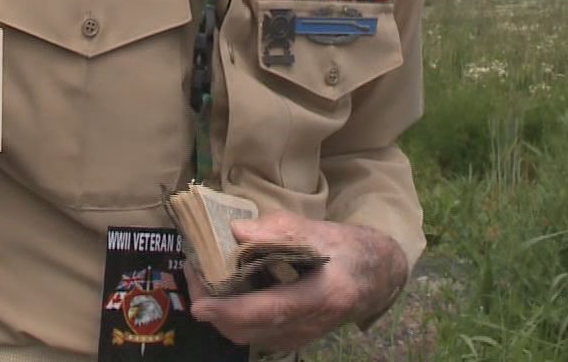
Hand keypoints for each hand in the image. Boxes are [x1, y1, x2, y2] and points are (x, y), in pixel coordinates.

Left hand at [187, 214, 407, 351]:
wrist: (375, 276)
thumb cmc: (346, 248)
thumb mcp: (318, 230)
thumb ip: (278, 231)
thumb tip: (236, 232)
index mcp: (320, 296)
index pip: (268, 310)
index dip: (230, 310)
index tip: (198, 304)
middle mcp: (309, 325)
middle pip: (248, 330)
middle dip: (213, 308)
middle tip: (193, 271)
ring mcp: (300, 336)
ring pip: (246, 334)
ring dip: (218, 311)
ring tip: (203, 275)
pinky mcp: (292, 337)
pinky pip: (253, 332)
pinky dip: (232, 313)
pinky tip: (226, 287)